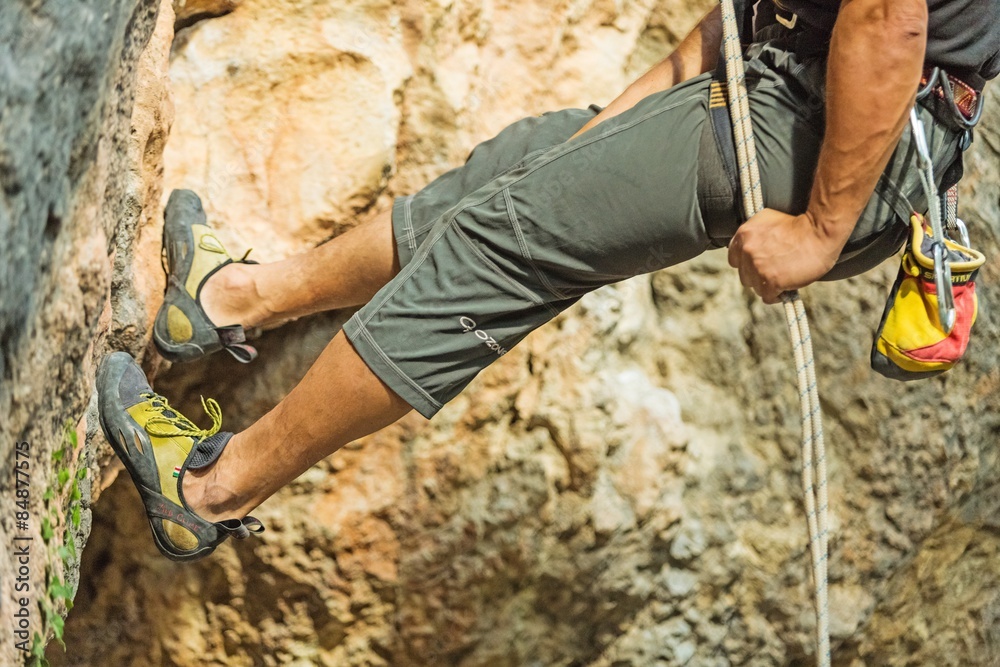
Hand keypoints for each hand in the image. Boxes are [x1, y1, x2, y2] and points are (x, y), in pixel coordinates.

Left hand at [727, 209, 843, 303]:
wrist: (819, 231)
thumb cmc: (799, 225)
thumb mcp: (767, 220)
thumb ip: (754, 235)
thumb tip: (749, 246)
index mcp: (744, 235)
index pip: (734, 259)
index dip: (747, 263)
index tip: (759, 264)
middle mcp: (747, 250)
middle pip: (745, 275)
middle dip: (758, 275)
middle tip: (776, 271)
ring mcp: (757, 267)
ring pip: (755, 287)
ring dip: (768, 285)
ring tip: (784, 277)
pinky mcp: (770, 281)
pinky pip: (767, 297)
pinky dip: (777, 295)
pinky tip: (786, 287)